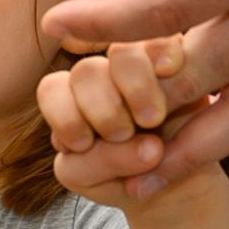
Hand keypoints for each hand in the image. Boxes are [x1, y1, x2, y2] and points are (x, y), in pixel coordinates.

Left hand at [38, 34, 218, 210]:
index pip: (52, 89)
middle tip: (123, 135)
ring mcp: (139, 66)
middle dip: (103, 110)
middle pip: (86, 72)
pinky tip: (169, 73)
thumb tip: (141, 143)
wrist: (176, 187)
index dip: (64, 116)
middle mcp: (102, 78)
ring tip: (153, 120)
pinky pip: (165, 41)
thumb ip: (97, 162)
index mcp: (72, 102)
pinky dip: (164, 54)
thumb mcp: (96, 181)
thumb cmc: (126, 181)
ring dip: (135, 86)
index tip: (83, 145)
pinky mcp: (177, 59)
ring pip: (123, 53)